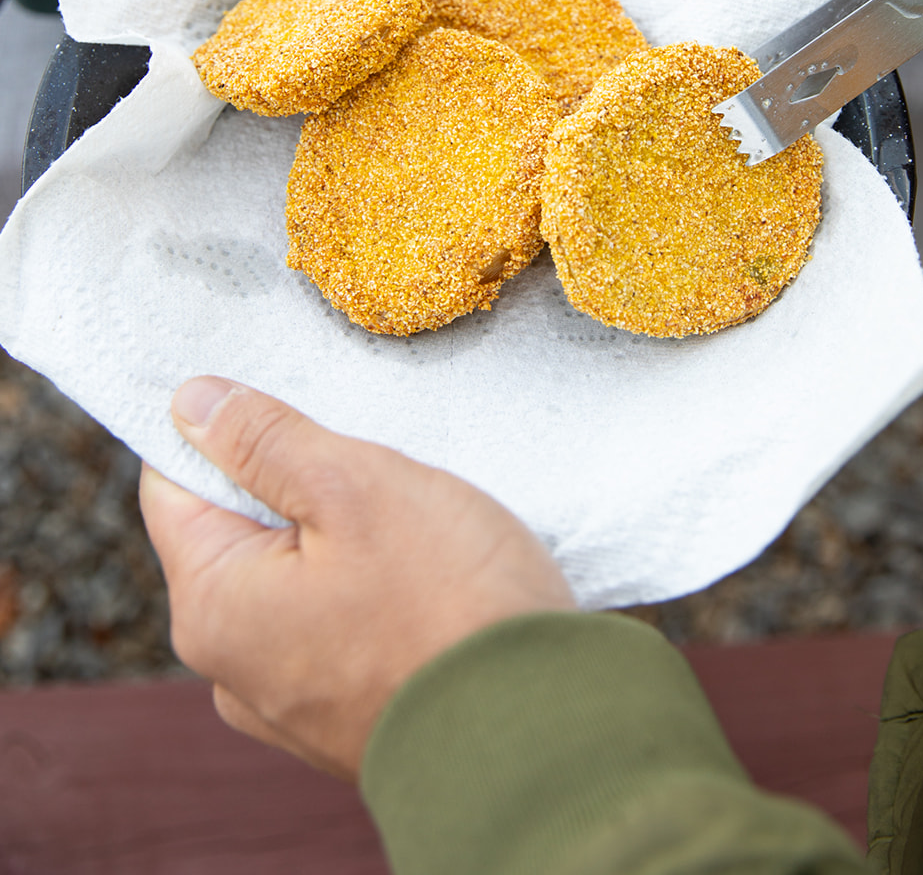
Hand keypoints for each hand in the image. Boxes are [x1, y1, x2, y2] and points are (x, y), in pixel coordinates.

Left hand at [140, 379, 574, 779]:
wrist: (541, 735)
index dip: (218, 427)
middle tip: (368, 459)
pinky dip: (370, 588)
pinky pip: (337, 625)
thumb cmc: (448, 605)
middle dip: (295, 483)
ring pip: (296, 577)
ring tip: (411, 518)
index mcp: (214, 607)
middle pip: (238, 532)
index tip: (278, 394)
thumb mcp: (354, 488)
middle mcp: (234, 667)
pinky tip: (427, 573)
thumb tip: (191, 403)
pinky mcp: (349, 716)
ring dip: (341, 536)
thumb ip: (265, 441)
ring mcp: (293, 702)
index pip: (173, 485)